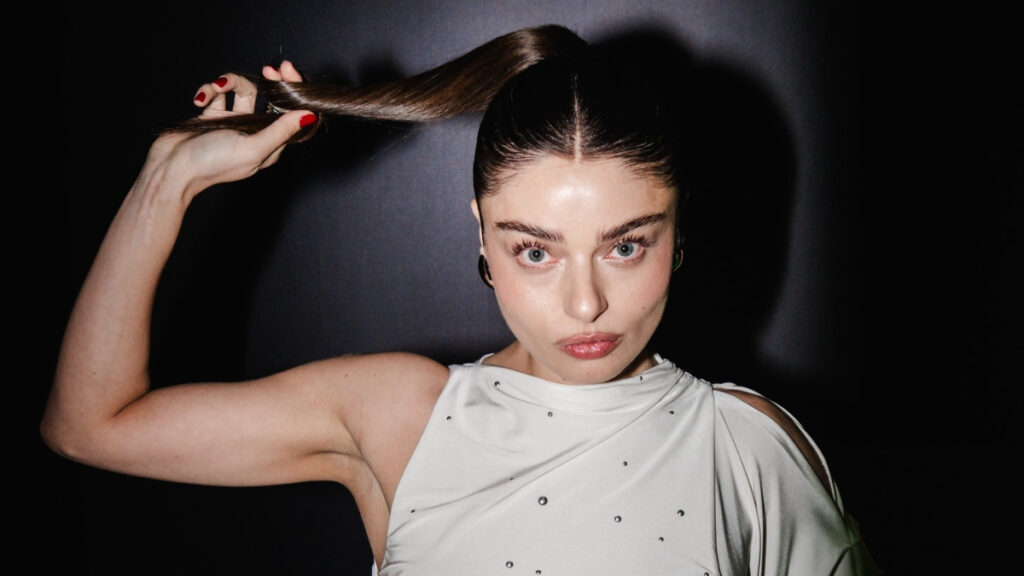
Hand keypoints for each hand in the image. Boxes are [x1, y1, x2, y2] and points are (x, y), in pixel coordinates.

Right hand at [144, 61, 313, 201]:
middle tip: (268, 69)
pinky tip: (199, 99)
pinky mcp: (213, 115)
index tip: (288, 71)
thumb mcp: (253, 148)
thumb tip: (309, 115)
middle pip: (271, 97)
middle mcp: (256, 132)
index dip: (294, 90)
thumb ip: (281, 131)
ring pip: (242, 90)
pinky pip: (217, 94)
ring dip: (229, 82)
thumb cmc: (213, 163)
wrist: (172, 167)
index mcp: (272, 144)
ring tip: (217, 87)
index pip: (292, 112)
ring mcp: (234, 122)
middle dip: (269, 81)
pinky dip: (208, 91)